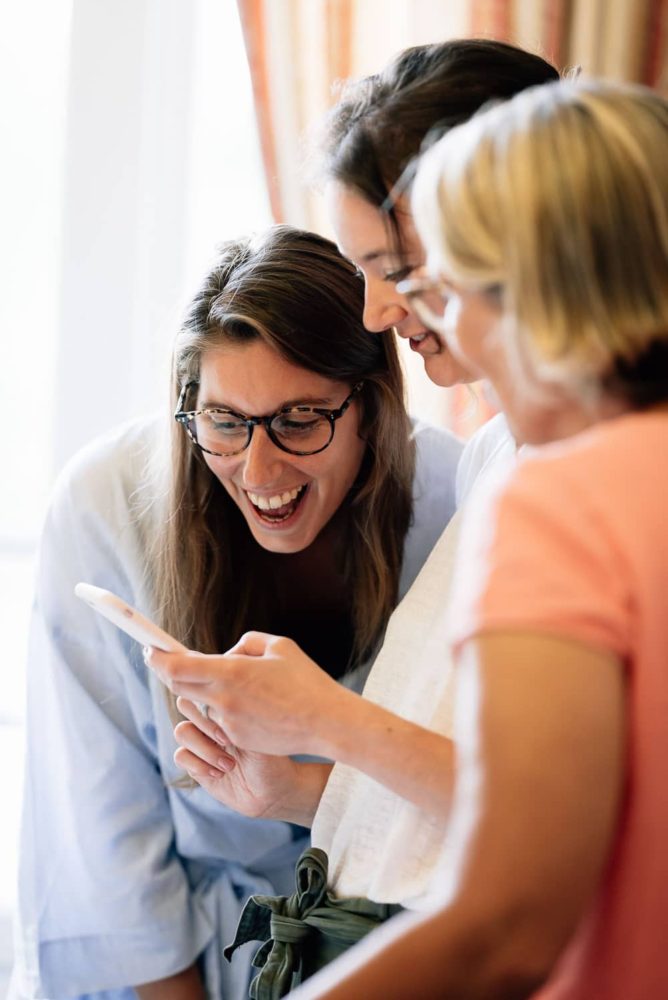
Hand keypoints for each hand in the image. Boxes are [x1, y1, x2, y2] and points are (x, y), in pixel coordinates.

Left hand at [146, 632, 346, 756]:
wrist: (326, 723)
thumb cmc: (306, 680)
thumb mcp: (279, 647)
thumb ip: (246, 644)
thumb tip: (226, 656)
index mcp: (231, 672)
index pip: (178, 667)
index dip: (159, 658)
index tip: (149, 650)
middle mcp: (223, 699)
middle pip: (179, 687)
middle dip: (170, 673)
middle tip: (169, 662)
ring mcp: (228, 724)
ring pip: (202, 704)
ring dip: (207, 692)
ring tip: (237, 685)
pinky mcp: (237, 740)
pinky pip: (221, 721)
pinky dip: (226, 710)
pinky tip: (254, 706)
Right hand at [173, 697, 307, 820]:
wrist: (274, 791)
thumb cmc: (273, 758)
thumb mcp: (260, 736)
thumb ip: (238, 718)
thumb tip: (220, 705)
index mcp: (227, 706)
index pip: (205, 688)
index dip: (211, 704)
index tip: (231, 726)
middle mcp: (211, 721)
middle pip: (185, 704)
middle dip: (203, 724)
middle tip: (227, 742)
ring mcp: (202, 741)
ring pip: (182, 732)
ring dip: (204, 749)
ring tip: (230, 765)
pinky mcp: (195, 764)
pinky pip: (180, 755)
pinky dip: (198, 765)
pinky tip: (219, 774)